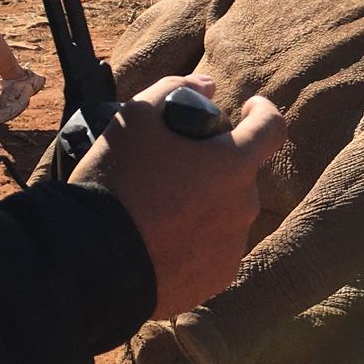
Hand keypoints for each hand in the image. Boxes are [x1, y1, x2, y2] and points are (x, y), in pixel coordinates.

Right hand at [70, 75, 287, 319]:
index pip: (272, 127)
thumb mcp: (135, 118)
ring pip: (227, 214)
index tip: (247, 110)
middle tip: (173, 170)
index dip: (262, 112)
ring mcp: (233, 245)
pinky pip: (215, 250)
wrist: (91, 262)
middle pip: (240, 174)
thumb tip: (207, 84)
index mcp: (233, 163)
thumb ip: (176, 89)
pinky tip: (162, 242)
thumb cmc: (114, 182)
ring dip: (206, 206)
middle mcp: (243, 205)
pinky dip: (197, 242)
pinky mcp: (217, 278)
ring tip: (159, 211)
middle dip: (216, 166)